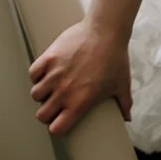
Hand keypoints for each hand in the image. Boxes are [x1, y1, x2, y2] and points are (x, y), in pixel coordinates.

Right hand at [28, 19, 130, 136]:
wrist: (105, 30)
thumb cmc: (115, 58)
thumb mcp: (122, 84)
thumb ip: (124, 104)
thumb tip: (127, 118)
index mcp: (80, 102)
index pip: (57, 128)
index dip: (58, 128)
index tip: (61, 122)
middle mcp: (64, 91)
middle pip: (42, 115)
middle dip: (48, 113)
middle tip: (55, 106)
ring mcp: (54, 74)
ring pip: (35, 95)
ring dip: (42, 94)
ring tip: (51, 88)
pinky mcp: (48, 58)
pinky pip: (33, 74)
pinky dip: (37, 75)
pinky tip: (46, 73)